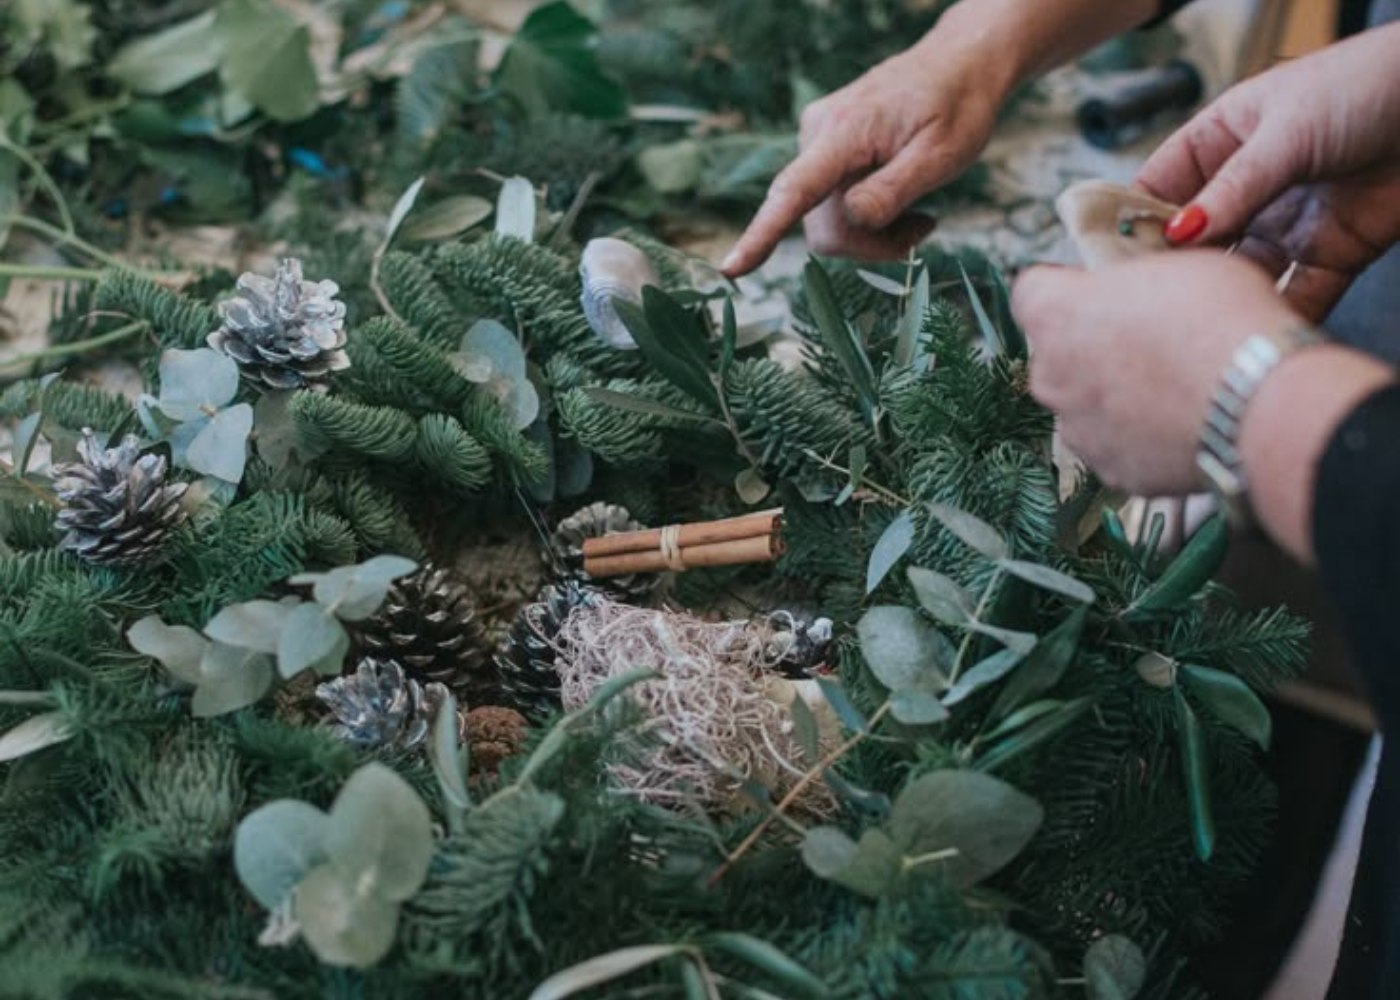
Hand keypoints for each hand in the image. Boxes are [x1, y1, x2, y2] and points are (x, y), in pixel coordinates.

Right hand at [720, 38, 1008, 276]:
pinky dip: (864, 217)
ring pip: (826, 220)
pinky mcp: (821, 149)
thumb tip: (851, 221)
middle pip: (821, 224)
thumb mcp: (942, 153)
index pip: (794, 191)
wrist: (955, 65)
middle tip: (921, 230)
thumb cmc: (957, 107)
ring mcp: (814, 140)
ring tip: (917, 214)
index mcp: (844, 131)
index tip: (731, 269)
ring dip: (869, 233)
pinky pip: (830, 203)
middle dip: (867, 243)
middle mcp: (816, 133)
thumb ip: (892, 190)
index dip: (762, 235)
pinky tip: (899, 198)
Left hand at [1011, 252, 1297, 494]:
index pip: (1032, 291)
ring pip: (1084, 405)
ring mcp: (1076, 430)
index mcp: (1055, 315)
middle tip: (1150, 340)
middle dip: (1092, 346)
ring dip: (1114, 397)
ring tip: (1173, 387)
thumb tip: (1135, 291)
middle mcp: (1049, 376)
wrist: (1259, 403)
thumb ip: (1136, 281)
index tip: (1096, 291)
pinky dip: (1140, 438)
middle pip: (1057, 354)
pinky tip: (1182, 422)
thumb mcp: (1180, 268)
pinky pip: (1117, 447)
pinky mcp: (1109, 471)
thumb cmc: (1222, 320)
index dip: (1066, 288)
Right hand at [1138, 23, 1399, 316]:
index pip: (1158, 189)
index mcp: (1220, 143)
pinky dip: (1278, 316)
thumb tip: (1176, 235)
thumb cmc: (1365, 86)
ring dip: (1222, 299)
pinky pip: (1298, 295)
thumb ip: (1232, 188)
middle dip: (1171, 272)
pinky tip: (1254, 332)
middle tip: (1147, 306)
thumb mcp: (1285, 131)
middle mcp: (1246, 189)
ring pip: (1238, 275)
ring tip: (1197, 325)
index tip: (1108, 261)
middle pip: (1192, 242)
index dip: (1131, 223)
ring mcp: (1285, 224)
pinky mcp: (1331, 254)